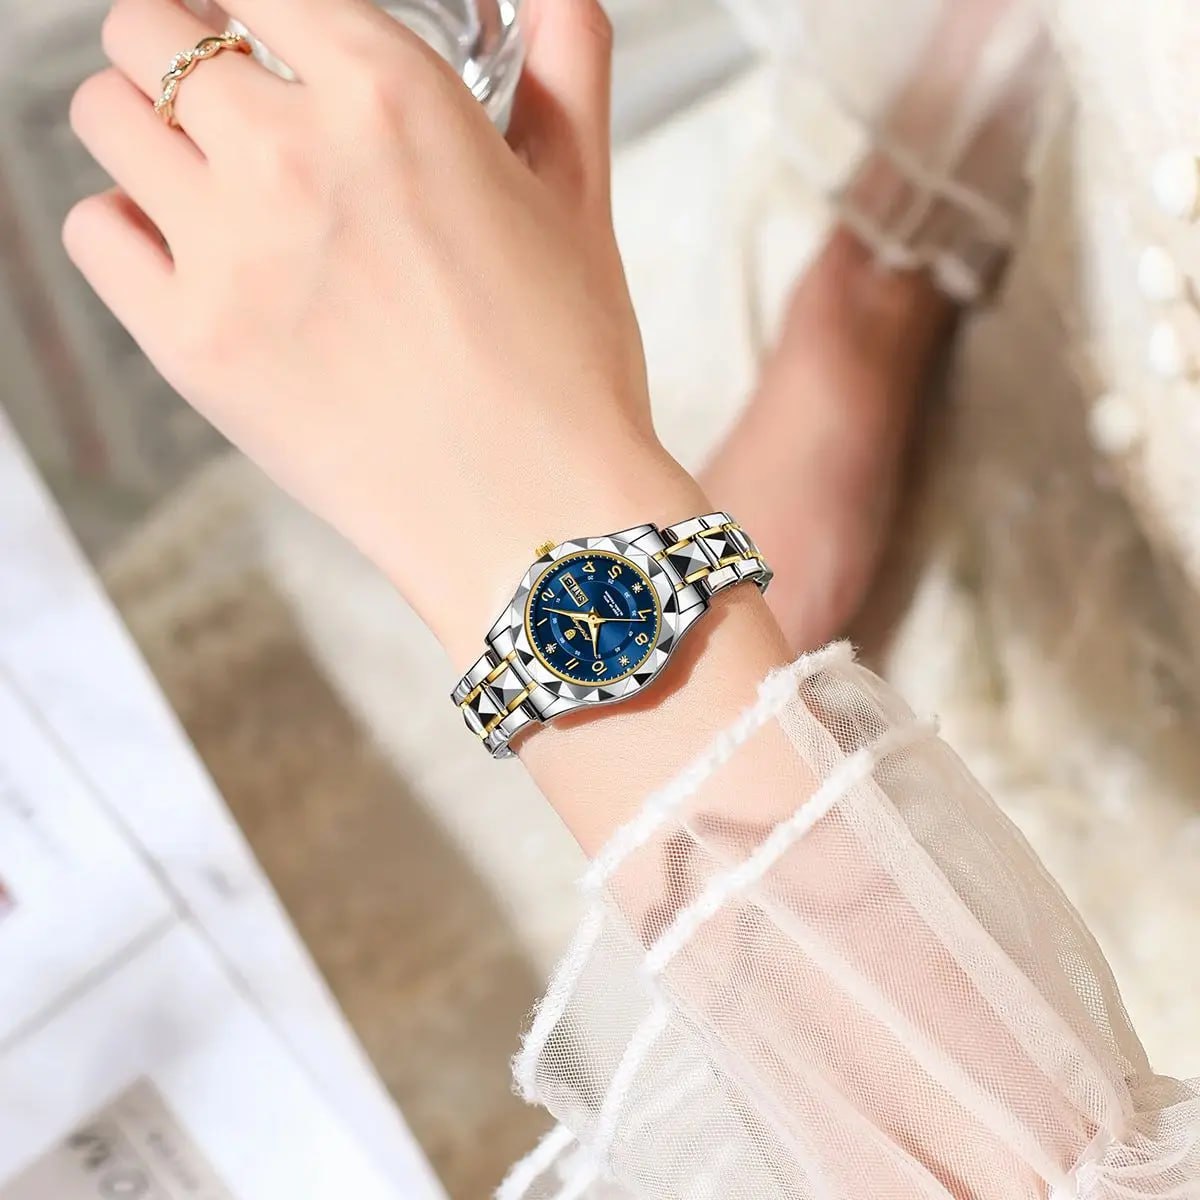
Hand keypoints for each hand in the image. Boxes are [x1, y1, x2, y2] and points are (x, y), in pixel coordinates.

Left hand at [66, 0, 703, 660]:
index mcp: (391, 96)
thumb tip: (559, 3)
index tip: (262, 38)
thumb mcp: (579, 206)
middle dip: (181, 47)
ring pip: (103, 114)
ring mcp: (227, 251)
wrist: (534, 515)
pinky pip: (94, 233)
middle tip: (220, 97)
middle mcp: (291, 154)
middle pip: (149, 27)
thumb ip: (566, 76)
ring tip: (200, 172)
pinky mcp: (190, 345)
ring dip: (142, 123)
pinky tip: (187, 255)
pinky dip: (126, 227)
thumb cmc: (566, 372)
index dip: (256, 13)